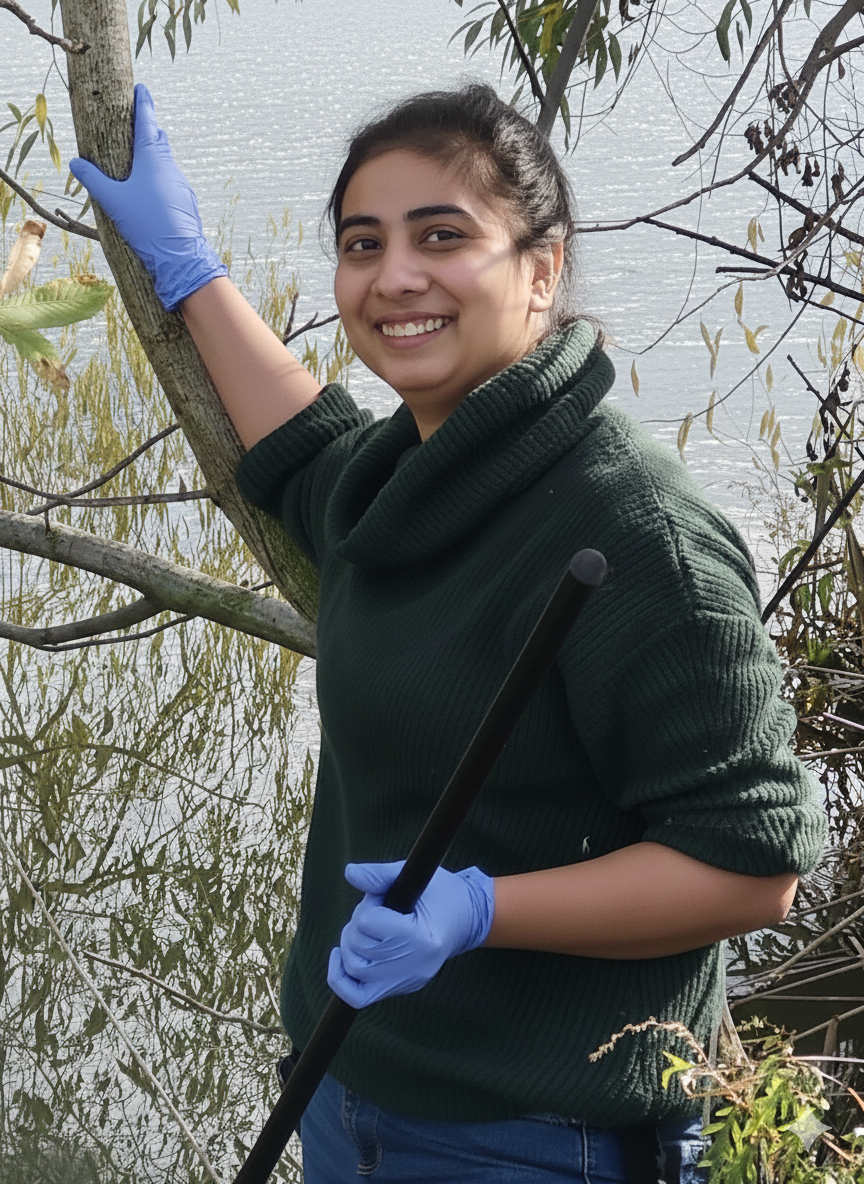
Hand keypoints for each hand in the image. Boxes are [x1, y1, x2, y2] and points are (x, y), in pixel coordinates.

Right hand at [69, 84, 225, 310]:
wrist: (180, 256)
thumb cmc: (146, 224)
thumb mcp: (113, 201)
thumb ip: (93, 180)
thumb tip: (76, 163)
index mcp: (153, 157)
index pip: (148, 121)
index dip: (143, 104)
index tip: (141, 89)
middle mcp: (170, 166)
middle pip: (160, 139)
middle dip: (150, 128)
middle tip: (140, 120)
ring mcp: (181, 185)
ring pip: (167, 162)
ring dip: (155, 156)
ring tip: (141, 158)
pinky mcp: (186, 203)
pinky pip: (171, 183)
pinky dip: (161, 178)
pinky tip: (152, 191)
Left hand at [327, 861, 494, 1008]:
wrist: (466, 918)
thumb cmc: (441, 893)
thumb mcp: (413, 876)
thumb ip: (379, 875)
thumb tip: (350, 872)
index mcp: (422, 938)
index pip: (369, 922)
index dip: (369, 903)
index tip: (384, 897)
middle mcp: (414, 966)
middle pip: (359, 946)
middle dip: (358, 922)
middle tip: (376, 909)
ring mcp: (406, 981)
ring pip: (354, 968)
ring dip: (350, 943)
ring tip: (366, 928)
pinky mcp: (400, 988)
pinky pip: (357, 997)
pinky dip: (341, 978)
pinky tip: (340, 957)